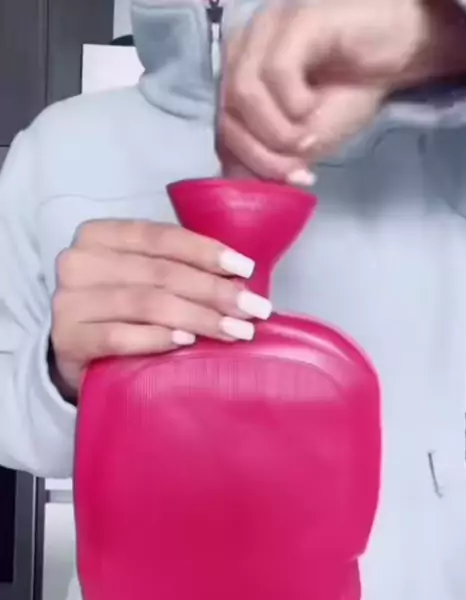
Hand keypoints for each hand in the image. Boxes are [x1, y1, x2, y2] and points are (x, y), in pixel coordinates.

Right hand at [50, 219, 269, 399]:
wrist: (76, 354)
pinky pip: (118, 336)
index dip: (205, 251)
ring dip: (198, 317)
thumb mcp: (140, 278)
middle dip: (214, 291)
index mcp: (99, 235)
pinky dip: (156, 339)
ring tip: (236, 331)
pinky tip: (186, 343)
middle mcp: (79, 262)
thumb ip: (175, 268)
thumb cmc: (118, 313)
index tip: (246, 269)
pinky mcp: (68, 339)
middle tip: (254, 309)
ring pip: (145, 304)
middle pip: (160, 273)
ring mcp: (68, 301)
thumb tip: (240, 279)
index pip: (159, 237)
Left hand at [219, 0, 465, 180]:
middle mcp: (244, 49)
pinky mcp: (297, 20)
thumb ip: (271, 160)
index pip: (219, 130)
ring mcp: (267, 30)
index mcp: (239, 77)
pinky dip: (294, 104)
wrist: (400, 53)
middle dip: (261, 157)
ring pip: (243, 94)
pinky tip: (316, 107)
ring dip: (277, 133)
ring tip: (309, 140)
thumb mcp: (306, 141)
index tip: (286, 182)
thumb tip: (243, 186)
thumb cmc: (351, 92)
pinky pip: (276, 71)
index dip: (246, 166)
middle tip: (299, 170)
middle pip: (225, 114)